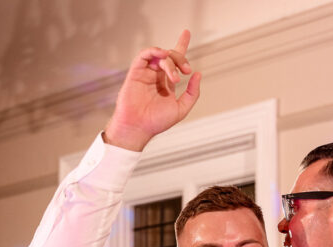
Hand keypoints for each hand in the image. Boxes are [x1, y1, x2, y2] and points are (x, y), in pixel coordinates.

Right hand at [103, 29, 201, 150]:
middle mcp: (156, 76)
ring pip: (160, 56)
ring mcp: (146, 73)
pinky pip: (144, 55)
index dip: (181, 45)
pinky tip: (162, 55)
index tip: (186, 33)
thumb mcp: (181, 109)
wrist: (138, 128)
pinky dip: (154, 51)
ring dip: (170, 62)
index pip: (175, 60)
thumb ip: (192, 93)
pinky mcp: (135, 73)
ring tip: (175, 77)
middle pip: (170, 56)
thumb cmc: (156, 122)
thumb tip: (197, 74)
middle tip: (186, 71)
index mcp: (166, 83)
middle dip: (181, 59)